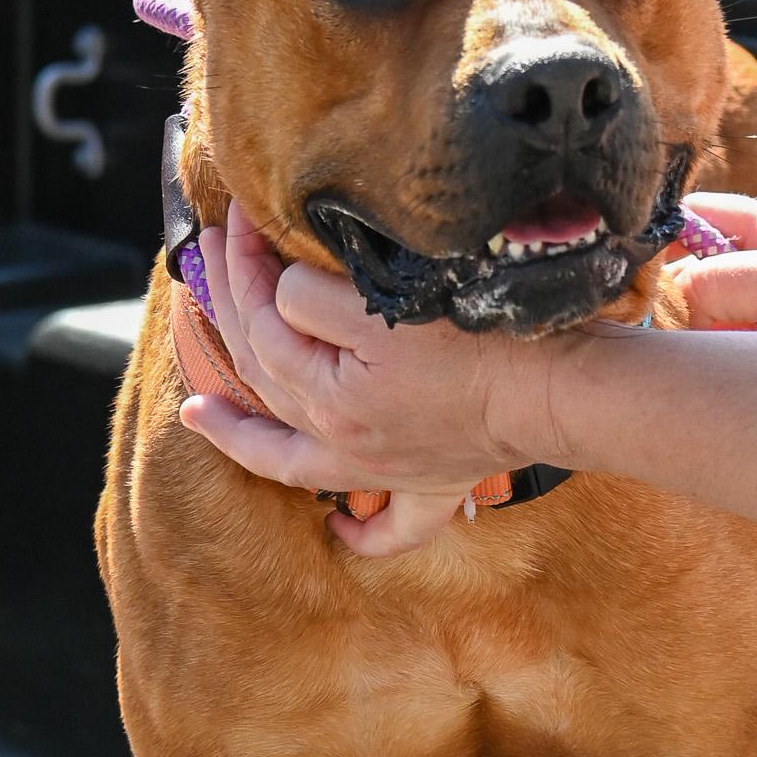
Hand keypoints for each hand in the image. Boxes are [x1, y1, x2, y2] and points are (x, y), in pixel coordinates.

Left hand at [177, 203, 548, 555]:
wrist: (556, 392)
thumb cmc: (481, 343)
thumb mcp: (386, 305)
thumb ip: (317, 301)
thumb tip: (284, 300)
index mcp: (329, 396)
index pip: (267, 321)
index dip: (247, 265)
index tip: (239, 220)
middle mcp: (345, 443)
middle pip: (266, 376)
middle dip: (231, 310)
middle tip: (211, 258)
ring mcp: (386, 470)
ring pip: (295, 458)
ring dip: (242, 433)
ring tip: (199, 411)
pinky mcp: (434, 483)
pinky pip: (392, 527)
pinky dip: (365, 536)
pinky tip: (339, 535)